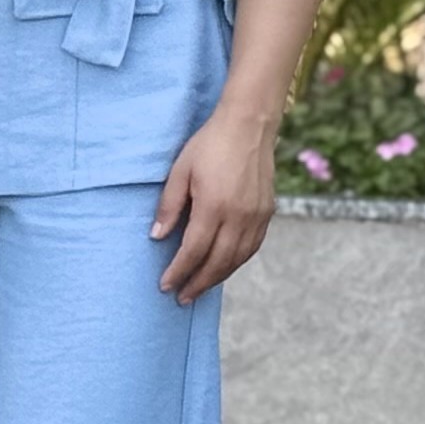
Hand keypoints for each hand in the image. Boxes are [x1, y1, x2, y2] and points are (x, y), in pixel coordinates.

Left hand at [152, 105, 279, 302]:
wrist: (249, 126)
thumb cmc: (209, 145)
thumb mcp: (180, 171)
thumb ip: (169, 206)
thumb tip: (157, 236)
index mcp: (214, 206)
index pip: (194, 250)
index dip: (179, 271)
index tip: (165, 285)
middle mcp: (239, 216)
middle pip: (217, 262)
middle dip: (198, 283)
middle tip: (181, 297)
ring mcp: (256, 216)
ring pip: (237, 258)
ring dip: (217, 277)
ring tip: (199, 288)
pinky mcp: (267, 212)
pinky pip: (252, 247)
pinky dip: (236, 262)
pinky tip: (224, 267)